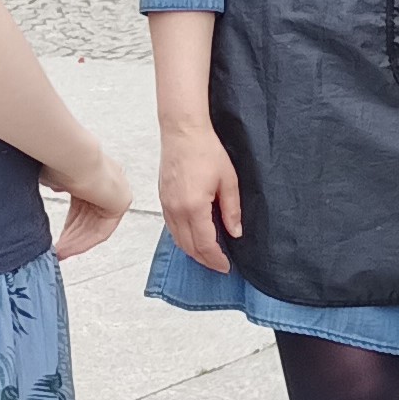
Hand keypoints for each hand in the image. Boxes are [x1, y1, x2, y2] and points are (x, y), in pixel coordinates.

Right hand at [43, 145, 130, 261]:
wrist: (71, 155)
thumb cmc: (59, 159)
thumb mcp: (55, 175)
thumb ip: (58, 184)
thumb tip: (56, 188)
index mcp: (95, 174)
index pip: (84, 206)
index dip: (71, 225)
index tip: (59, 237)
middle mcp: (109, 182)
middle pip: (90, 219)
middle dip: (72, 237)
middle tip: (58, 250)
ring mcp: (117, 192)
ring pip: (95, 227)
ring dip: (76, 243)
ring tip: (59, 253)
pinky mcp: (121, 201)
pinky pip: (103, 230)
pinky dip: (84, 242)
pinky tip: (68, 249)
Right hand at [157, 121, 242, 272]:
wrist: (183, 132)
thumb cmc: (206, 151)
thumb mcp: (229, 181)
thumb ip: (232, 210)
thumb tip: (235, 232)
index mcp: (194, 207)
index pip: (205, 244)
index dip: (216, 259)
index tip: (226, 267)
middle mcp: (176, 210)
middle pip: (189, 246)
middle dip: (204, 260)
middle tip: (219, 266)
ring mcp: (166, 205)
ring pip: (177, 239)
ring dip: (192, 252)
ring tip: (208, 256)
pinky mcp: (162, 199)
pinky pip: (171, 228)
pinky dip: (182, 239)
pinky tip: (193, 239)